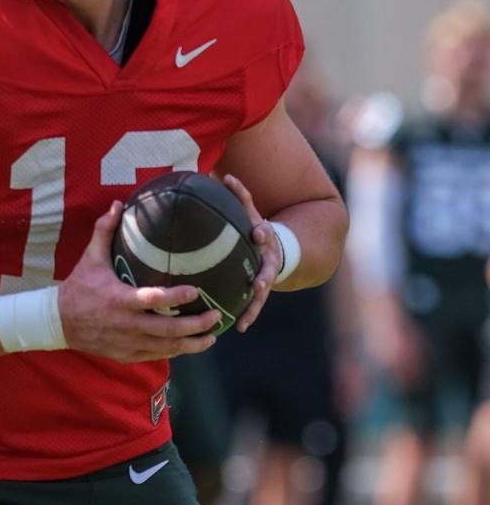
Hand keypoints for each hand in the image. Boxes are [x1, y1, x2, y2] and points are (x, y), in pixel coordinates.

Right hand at [57, 203, 221, 361]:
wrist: (58, 323)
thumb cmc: (78, 288)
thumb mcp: (90, 259)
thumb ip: (105, 231)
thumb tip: (119, 204)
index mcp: (120, 300)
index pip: (154, 300)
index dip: (176, 297)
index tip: (197, 291)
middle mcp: (127, 325)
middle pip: (169, 330)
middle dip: (197, 325)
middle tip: (216, 316)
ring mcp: (128, 342)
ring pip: (167, 348)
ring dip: (192, 343)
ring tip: (212, 336)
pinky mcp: (127, 354)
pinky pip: (157, 356)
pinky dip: (176, 351)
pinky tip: (190, 345)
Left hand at [222, 174, 282, 331]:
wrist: (278, 250)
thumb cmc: (255, 230)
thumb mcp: (251, 213)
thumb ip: (241, 196)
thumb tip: (227, 176)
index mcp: (265, 238)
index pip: (264, 233)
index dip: (261, 233)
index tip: (258, 233)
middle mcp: (268, 259)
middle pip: (268, 269)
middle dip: (264, 277)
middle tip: (258, 285)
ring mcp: (266, 277)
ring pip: (262, 293)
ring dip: (255, 304)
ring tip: (247, 318)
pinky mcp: (260, 292)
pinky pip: (255, 306)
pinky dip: (248, 316)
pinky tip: (239, 328)